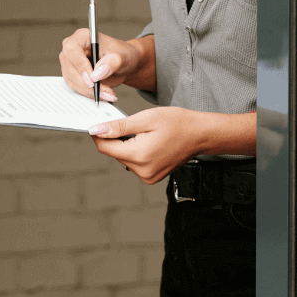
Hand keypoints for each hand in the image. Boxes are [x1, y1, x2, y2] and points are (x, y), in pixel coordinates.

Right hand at [59, 28, 140, 101]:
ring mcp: (70, 62)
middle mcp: (72, 49)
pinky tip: (102, 95)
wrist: (123, 64)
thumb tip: (97, 74)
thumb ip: (111, 63)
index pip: (72, 50)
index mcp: (82, 36)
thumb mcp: (122, 57)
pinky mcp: (72, 74)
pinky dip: (88, 93)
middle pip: (71, 68)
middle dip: (88, 84)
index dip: (81, 66)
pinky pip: (76, 87)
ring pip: (72, 80)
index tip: (93, 79)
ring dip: (89, 91)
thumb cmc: (122, 54)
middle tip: (105, 92)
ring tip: (108, 94)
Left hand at [87, 107, 204, 183]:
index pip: (105, 148)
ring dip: (126, 145)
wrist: (200, 135)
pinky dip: (135, 151)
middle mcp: (142, 171)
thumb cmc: (177, 123)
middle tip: (130, 123)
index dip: (99, 134)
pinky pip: (134, 163)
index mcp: (139, 156)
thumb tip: (96, 130)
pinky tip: (147, 141)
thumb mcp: (145, 119)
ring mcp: (148, 177)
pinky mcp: (152, 177)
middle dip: (115, 138)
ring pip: (123, 158)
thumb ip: (118, 126)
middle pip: (114, 153)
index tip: (99, 122)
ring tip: (143, 132)